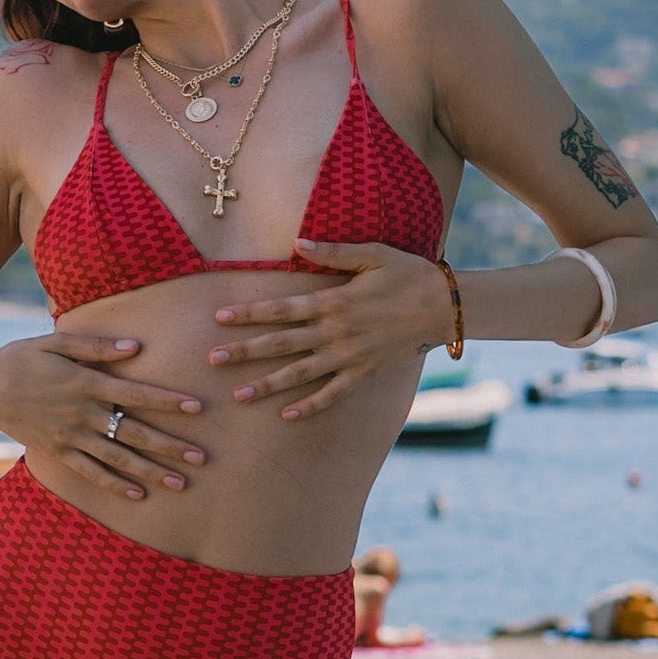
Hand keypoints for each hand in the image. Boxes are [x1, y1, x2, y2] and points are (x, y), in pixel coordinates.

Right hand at [0, 333, 204, 500]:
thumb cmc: (21, 359)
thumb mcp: (56, 343)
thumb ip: (96, 346)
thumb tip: (135, 347)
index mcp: (87, 384)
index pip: (137, 394)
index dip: (168, 401)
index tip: (197, 407)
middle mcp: (83, 414)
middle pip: (135, 432)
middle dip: (170, 445)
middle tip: (201, 456)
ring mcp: (71, 437)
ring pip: (119, 457)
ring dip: (151, 471)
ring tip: (180, 483)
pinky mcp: (59, 452)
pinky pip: (91, 472)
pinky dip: (114, 484)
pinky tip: (138, 494)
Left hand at [209, 239, 451, 418]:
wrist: (445, 307)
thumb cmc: (408, 274)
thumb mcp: (372, 254)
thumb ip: (334, 252)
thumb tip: (297, 243)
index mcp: (333, 301)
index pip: (281, 309)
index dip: (249, 313)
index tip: (219, 318)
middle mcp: (335, 332)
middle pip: (281, 345)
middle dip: (244, 352)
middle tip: (212, 361)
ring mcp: (348, 356)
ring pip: (300, 374)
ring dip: (268, 385)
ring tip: (239, 395)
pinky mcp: (364, 373)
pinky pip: (333, 394)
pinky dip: (310, 406)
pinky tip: (287, 415)